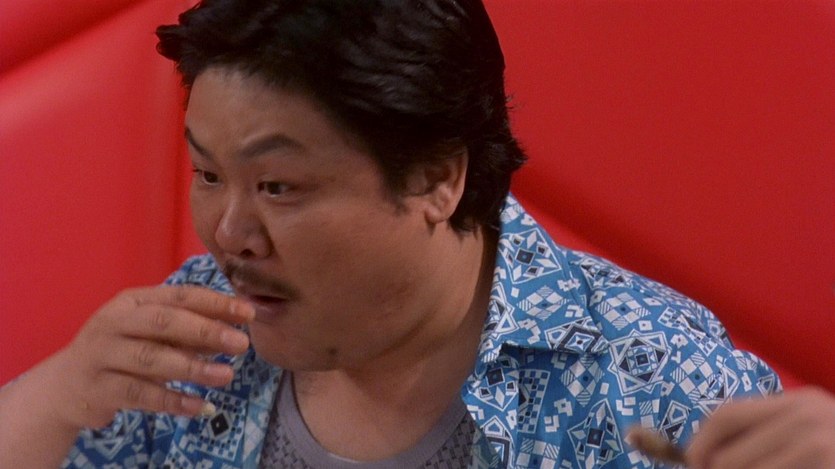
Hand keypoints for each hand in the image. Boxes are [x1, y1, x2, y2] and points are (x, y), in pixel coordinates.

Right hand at [48, 286, 253, 428]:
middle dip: (205, 331)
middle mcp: (114, 322)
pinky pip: (140, 395)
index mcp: (133, 301)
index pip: (179, 296)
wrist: (65, 386)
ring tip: (227, 376)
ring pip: (151, 359)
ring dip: (193, 368)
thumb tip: (237, 328)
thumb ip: (190, 330)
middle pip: (163, 322)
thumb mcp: (152, 333)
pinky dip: (173, 401)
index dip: (215, 303)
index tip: (248, 312)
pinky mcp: (97, 388)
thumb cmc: (121, 351)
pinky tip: (200, 406)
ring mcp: (102, 354)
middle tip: (240, 344)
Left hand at [686, 387, 834, 468]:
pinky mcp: (827, 467)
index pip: (727, 415)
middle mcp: (808, 418)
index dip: (701, 443)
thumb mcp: (806, 431)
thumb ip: (764, 435)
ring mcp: (821, 446)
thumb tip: (702, 455)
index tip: (694, 464)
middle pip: (730, 458)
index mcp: (798, 402)